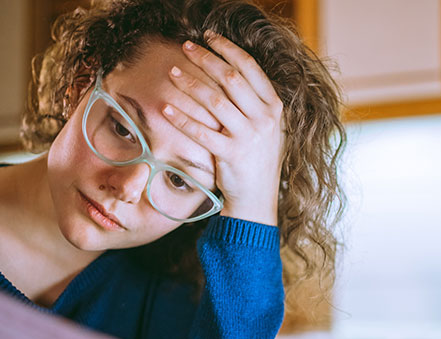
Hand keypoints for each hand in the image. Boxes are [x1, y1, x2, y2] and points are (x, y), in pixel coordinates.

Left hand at [164, 31, 284, 225]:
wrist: (258, 199)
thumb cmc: (256, 161)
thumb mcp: (266, 128)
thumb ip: (253, 102)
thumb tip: (228, 71)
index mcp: (273, 107)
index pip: (250, 68)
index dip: (227, 48)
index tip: (208, 37)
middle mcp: (264, 119)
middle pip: (231, 78)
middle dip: (206, 59)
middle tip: (185, 47)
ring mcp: (250, 137)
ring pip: (215, 101)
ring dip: (191, 83)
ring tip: (173, 72)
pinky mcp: (231, 155)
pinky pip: (202, 131)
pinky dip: (182, 118)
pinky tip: (166, 108)